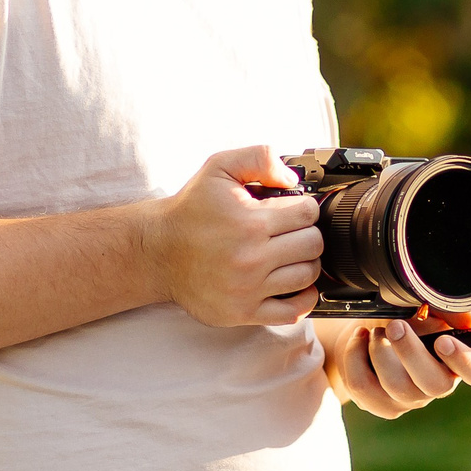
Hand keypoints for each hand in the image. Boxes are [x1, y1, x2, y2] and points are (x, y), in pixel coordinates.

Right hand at [141, 146, 323, 326]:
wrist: (158, 250)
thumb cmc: (190, 210)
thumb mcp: (220, 167)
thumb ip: (260, 158)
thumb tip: (292, 177)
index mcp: (250, 222)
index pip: (307, 213)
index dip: (305, 207)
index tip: (293, 209)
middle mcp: (251, 258)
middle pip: (312, 245)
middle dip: (307, 232)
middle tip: (291, 230)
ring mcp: (248, 288)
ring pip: (307, 275)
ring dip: (306, 262)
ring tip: (290, 253)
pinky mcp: (243, 312)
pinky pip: (292, 312)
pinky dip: (303, 298)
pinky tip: (296, 284)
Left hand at [323, 314, 470, 418]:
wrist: (367, 331)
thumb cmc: (403, 318)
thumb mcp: (422, 306)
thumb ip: (445, 311)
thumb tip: (468, 317)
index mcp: (458, 359)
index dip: (466, 362)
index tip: (443, 341)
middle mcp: (438, 383)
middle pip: (436, 385)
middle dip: (411, 352)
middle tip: (395, 325)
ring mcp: (410, 399)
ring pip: (397, 386)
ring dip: (381, 351)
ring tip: (376, 330)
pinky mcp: (381, 405)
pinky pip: (364, 387)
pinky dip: (356, 355)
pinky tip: (360, 338)